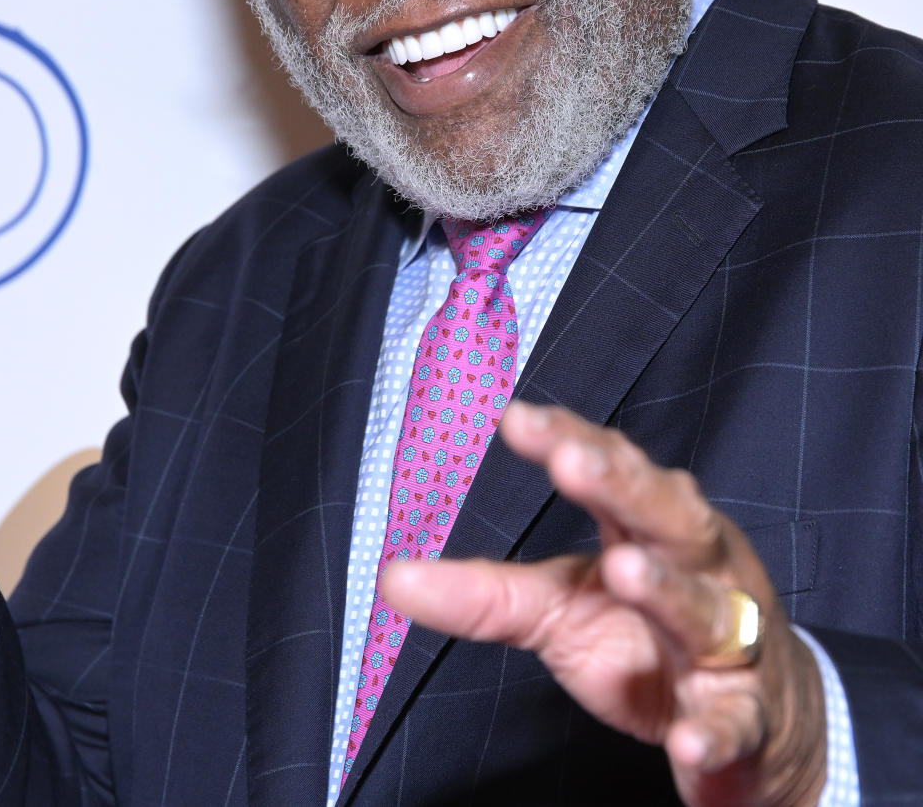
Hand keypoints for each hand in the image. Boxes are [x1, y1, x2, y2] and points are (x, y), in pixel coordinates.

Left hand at [383, 401, 826, 806]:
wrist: (762, 722)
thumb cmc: (649, 641)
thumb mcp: (562, 610)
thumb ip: (487, 592)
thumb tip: (392, 578)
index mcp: (652, 527)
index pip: (613, 469)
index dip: (568, 439)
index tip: (515, 418)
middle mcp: (701, 566)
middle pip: (668, 514)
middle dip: (623, 485)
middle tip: (573, 459)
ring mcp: (732, 640)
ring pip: (705, 607)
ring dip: (666, 587)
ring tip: (623, 569)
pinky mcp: (748, 716)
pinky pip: (737, 719)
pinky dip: (717, 728)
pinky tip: (689, 738)